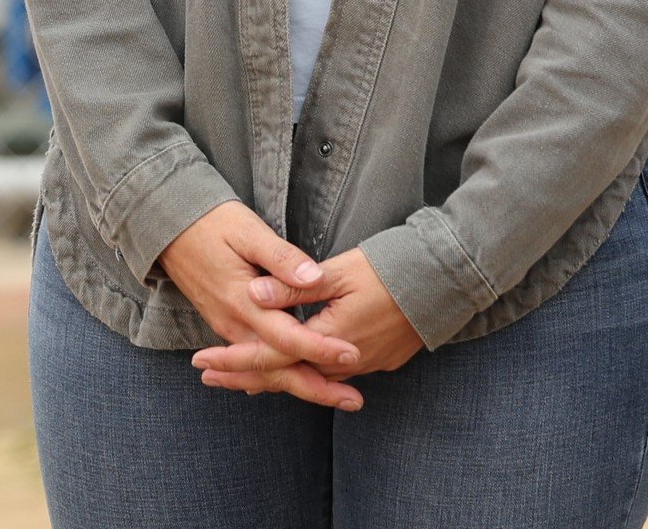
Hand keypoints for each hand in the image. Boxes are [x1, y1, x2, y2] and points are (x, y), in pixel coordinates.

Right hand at [155, 203, 364, 410]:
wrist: (167, 226)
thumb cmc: (210, 222)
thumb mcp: (247, 230)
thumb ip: (280, 257)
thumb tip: (314, 277)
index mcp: (242, 301)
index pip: (287, 336)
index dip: (321, 348)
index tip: (353, 353)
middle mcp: (234, 324)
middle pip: (278, 368)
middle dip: (318, 389)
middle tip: (356, 402)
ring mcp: (228, 328)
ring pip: (267, 370)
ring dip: (303, 386)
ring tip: (341, 397)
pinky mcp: (227, 326)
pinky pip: (257, 360)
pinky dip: (281, 376)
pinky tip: (302, 384)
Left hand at [195, 247, 422, 400]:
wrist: (445, 281)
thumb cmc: (391, 268)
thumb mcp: (338, 271)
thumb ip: (294, 285)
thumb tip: (253, 293)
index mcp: (331, 338)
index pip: (271, 356)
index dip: (234, 360)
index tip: (202, 361)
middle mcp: (347, 361)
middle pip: (286, 376)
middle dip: (245, 377)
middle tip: (208, 376)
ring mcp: (366, 363)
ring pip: (308, 378)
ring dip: (272, 377)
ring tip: (237, 379)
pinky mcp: (379, 359)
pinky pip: (329, 374)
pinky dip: (302, 373)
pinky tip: (289, 371)